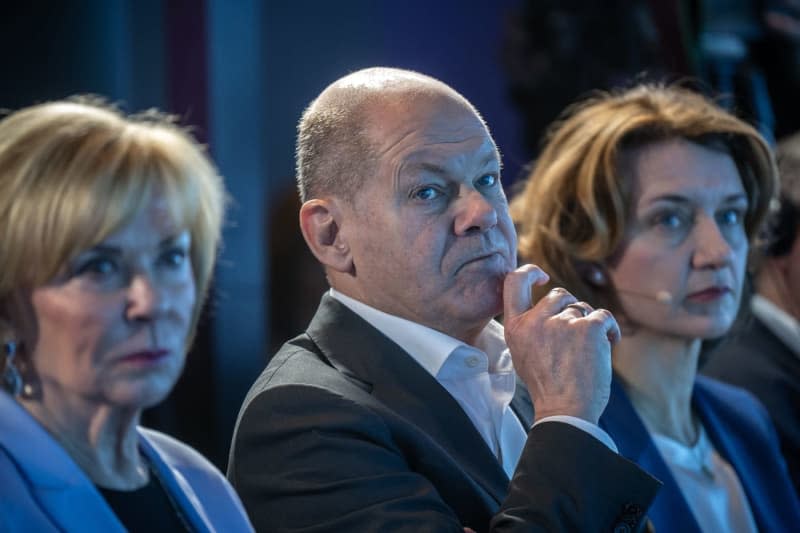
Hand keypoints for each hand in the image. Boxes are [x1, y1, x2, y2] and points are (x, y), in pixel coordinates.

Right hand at [503, 264, 620, 423]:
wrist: (566, 412)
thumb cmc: (548, 387)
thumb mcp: (523, 354)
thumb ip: (529, 328)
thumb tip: (547, 306)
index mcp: (515, 328)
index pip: (514, 282)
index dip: (529, 272)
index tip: (542, 277)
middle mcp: (535, 321)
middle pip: (559, 295)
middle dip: (571, 309)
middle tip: (576, 335)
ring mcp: (562, 323)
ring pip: (582, 309)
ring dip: (589, 325)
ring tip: (590, 351)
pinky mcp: (588, 328)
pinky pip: (604, 316)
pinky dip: (610, 331)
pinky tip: (609, 345)